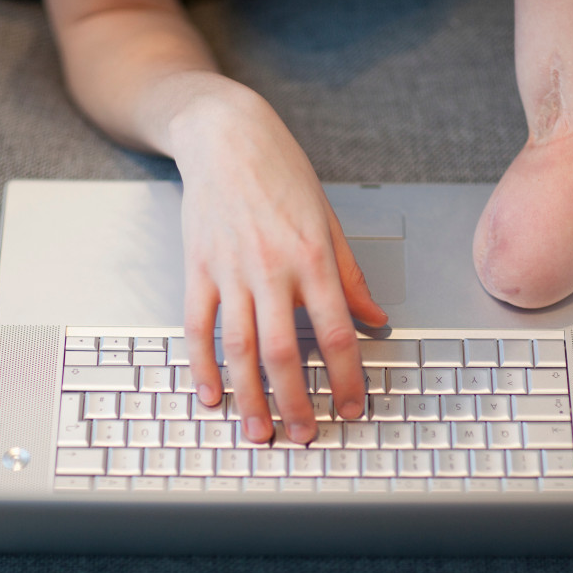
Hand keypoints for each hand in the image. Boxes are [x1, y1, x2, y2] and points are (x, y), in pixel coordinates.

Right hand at [167, 75, 387, 442]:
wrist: (226, 137)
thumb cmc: (281, 174)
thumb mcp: (328, 221)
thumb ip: (350, 275)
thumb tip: (376, 317)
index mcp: (312, 258)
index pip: (335, 332)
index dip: (346, 377)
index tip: (352, 407)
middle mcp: (271, 269)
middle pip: (284, 351)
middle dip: (295, 402)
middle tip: (304, 436)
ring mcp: (230, 271)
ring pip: (239, 348)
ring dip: (249, 396)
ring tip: (258, 431)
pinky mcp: (198, 269)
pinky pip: (197, 327)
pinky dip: (202, 365)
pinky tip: (212, 394)